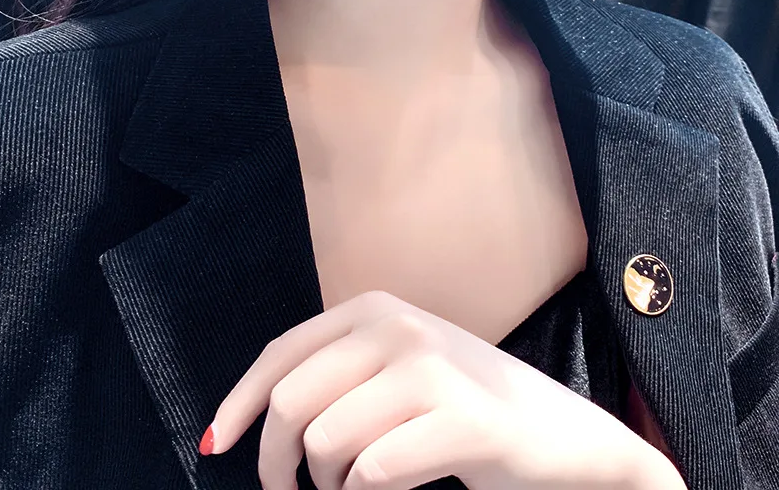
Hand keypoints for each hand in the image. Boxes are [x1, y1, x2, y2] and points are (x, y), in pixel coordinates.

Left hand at [199, 290, 676, 489]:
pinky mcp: (467, 420)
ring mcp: (434, 369)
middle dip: (276, 462)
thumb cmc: (464, 407)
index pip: (280, 354)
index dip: (239, 403)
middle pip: (291, 402)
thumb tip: (250, 424)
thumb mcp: (396, 370)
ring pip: (326, 442)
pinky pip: (376, 472)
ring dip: (329, 486)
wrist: (564, 436)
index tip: (217, 445)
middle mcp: (400, 327)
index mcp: (376, 309)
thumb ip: (335, 378)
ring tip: (356, 489)